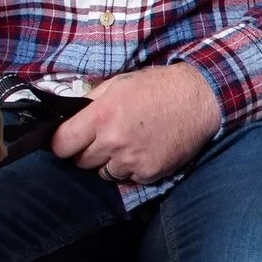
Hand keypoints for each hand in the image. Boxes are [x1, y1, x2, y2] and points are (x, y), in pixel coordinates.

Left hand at [52, 65, 222, 183]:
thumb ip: (91, 102)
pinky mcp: (150, 173)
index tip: (69, 140)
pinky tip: (145, 150)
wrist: (199, 99)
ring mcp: (132, 161)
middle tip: (103, 138)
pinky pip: (129, 178)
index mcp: (101, 116)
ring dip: (110, 163)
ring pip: (104, 174)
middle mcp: (113, 142)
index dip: (62, 143)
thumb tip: (68, 117)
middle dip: (87, 152)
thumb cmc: (157, 86)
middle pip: (81, 162)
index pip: (61, 145)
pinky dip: (132, 169)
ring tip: (127, 144)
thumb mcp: (118, 83)